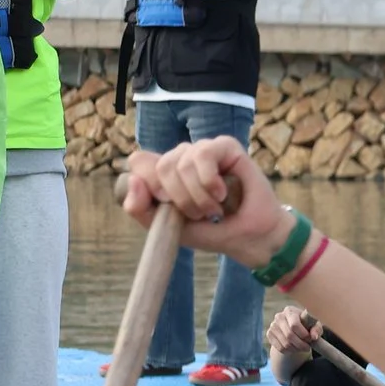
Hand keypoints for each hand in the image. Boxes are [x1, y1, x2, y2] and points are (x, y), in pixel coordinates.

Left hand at [121, 136, 289, 268]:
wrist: (252, 239)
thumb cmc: (214, 232)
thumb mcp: (168, 227)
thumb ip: (139, 209)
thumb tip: (133, 179)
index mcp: (166, 173)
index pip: (139, 161)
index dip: (149, 185)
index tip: (169, 207)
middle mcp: (183, 157)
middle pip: (160, 166)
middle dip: (180, 199)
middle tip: (200, 214)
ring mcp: (204, 150)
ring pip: (181, 162)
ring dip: (198, 195)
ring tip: (215, 209)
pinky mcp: (226, 146)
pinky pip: (203, 154)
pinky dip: (209, 180)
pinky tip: (221, 193)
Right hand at [266, 306, 320, 373]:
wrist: (294, 328)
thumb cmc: (306, 325)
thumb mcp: (315, 325)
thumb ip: (317, 329)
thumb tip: (314, 337)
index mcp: (290, 311)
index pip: (294, 325)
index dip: (303, 334)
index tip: (310, 339)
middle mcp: (279, 316)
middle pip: (289, 335)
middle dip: (301, 344)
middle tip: (307, 347)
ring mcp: (273, 325)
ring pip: (285, 344)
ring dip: (296, 349)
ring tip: (302, 348)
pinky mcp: (269, 334)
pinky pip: (280, 348)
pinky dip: (289, 351)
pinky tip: (294, 349)